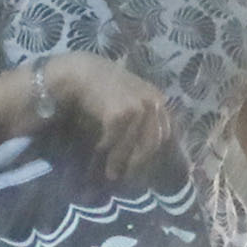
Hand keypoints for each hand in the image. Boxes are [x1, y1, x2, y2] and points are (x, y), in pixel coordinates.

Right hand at [48, 52, 172, 179]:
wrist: (83, 71)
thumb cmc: (104, 84)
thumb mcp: (131, 95)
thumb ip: (142, 114)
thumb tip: (142, 146)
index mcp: (157, 98)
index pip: (163, 133)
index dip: (152, 152)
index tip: (141, 164)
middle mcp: (152, 103)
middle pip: (151, 143)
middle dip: (139, 162)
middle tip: (128, 175)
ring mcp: (137, 108)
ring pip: (131, 145)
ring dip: (119, 161)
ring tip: (111, 173)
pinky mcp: (120, 114)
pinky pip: (114, 139)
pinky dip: (106, 147)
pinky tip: (99, 148)